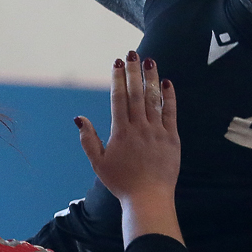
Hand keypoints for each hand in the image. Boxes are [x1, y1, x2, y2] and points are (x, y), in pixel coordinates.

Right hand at [76, 51, 179, 203]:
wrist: (149, 198)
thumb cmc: (122, 183)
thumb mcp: (98, 163)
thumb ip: (88, 139)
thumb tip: (79, 118)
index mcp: (120, 132)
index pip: (118, 98)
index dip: (118, 78)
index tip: (117, 63)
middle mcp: (139, 128)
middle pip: (136, 93)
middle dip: (134, 71)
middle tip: (132, 53)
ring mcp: (157, 132)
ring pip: (154, 99)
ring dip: (151, 78)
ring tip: (150, 60)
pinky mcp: (172, 138)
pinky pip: (171, 113)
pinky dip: (169, 97)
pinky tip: (167, 83)